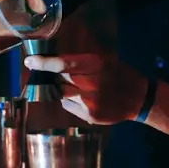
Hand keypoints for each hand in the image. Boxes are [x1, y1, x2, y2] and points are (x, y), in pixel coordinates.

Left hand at [24, 53, 147, 124]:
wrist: (139, 98)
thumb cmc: (120, 74)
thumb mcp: (105, 60)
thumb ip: (82, 58)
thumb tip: (56, 52)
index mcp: (95, 66)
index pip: (63, 64)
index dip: (44, 63)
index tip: (29, 61)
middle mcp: (91, 84)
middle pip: (60, 80)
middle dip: (53, 76)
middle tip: (56, 72)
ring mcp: (90, 103)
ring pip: (62, 94)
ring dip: (62, 88)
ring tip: (76, 85)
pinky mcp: (89, 116)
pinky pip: (68, 106)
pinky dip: (71, 101)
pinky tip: (84, 98)